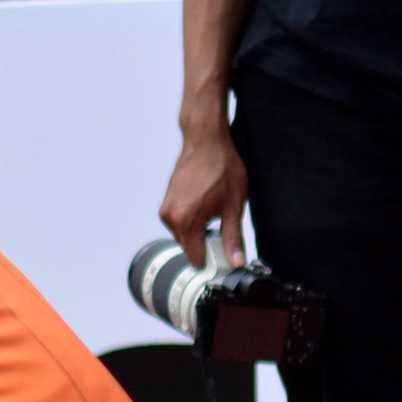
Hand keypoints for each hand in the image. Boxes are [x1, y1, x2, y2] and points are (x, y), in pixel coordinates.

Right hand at [159, 117, 250, 265]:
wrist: (206, 141)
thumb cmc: (221, 168)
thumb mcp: (234, 206)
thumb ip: (233, 237)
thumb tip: (236, 260)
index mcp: (185, 222)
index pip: (195, 259)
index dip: (212, 259)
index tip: (225, 253)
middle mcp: (170, 217)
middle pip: (189, 246)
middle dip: (206, 243)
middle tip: (224, 224)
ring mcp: (166, 208)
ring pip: (185, 233)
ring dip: (199, 229)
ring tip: (215, 209)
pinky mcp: (167, 201)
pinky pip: (180, 221)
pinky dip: (193, 219)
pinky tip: (206, 202)